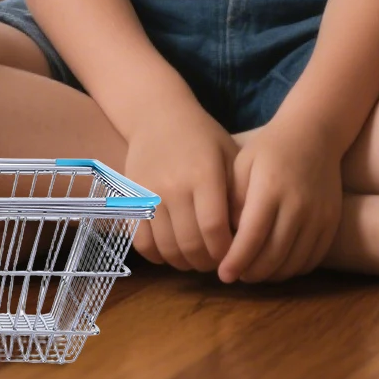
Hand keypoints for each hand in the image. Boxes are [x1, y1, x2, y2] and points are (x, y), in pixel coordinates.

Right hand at [123, 102, 237, 273]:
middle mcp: (174, 186)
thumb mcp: (229, 155)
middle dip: (207, 262)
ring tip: (195, 258)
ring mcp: (149, 194)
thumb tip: (247, 234)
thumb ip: (238, 192)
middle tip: (215, 262)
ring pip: (166, 248)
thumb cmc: (202, 137)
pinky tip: (171, 251)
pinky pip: (142, 242)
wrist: (157, 115)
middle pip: (191, 244)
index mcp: (204, 175)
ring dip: (184, 262)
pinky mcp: (131, 200)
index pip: (215, 229)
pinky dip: (157, 256)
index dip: (226, 251)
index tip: (233, 254)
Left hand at [217, 119, 343, 283]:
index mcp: (270, 188)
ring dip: (271, 275)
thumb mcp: (243, 163)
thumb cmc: (271, 147)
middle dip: (251, 272)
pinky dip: (293, 269)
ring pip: (293, 263)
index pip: (252, 237)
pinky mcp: (332, 222)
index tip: (223, 275)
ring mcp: (319, 216)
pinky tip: (278, 264)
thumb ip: (232, 200)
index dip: (236, 261)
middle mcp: (298, 205)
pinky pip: (312, 259)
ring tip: (254, 271)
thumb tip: (224, 237)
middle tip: (236, 275)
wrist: (314, 133)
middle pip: (273, 256)